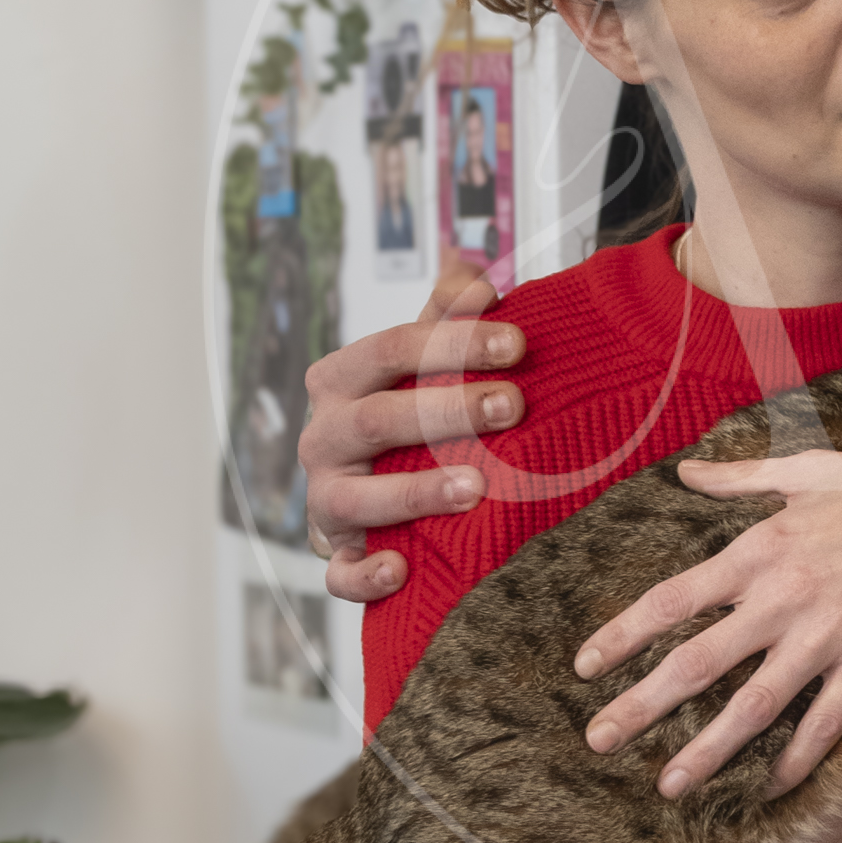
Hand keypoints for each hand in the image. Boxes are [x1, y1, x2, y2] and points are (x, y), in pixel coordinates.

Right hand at [300, 269, 529, 602]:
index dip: (452, 342)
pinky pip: (338, 573)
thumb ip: (444, 315)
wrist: (368, 489)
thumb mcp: (421, 360)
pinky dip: (364, 574)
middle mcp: (324, 438)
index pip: (389, 350)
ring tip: (475, 488)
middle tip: (513, 405)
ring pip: (352, 498)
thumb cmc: (403, 412)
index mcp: (340, 380)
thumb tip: (472, 268)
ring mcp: (325, 499)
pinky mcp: (335, 554)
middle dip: (445, 410)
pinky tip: (402, 568)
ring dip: (413, 492)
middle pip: (375, 419)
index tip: (517, 342)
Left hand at [575, 445, 841, 796]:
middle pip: (698, 663)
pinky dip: (797, 759)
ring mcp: (827, 637)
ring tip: (668, 786)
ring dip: (707, 750)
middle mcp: (783, 598)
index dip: (623, 634)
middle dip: (642, 706)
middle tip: (597, 741)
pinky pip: (825, 723)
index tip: (585, 665)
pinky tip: (770, 787)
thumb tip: (686, 472)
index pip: (673, 599)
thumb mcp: (808, 470)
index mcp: (760, 550)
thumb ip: (740, 478)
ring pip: (754, 706)